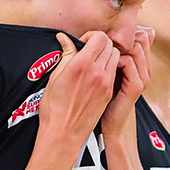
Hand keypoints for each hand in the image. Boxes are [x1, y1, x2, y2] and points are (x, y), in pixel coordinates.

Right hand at [38, 31, 117, 152]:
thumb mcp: (54, 77)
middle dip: (100, 44)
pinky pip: (114, 71)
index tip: (83, 43)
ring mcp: (105, 83)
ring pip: (116, 57)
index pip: (99, 37)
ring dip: (107, 55)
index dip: (91, 36)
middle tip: (89, 51)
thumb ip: (65, 55)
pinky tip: (97, 74)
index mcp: (81, 65)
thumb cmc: (54, 107)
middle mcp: (96, 72)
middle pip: (110, 45)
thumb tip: (64, 38)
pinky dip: (109, 67)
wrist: (63, 133)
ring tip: (94, 62)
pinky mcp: (108, 93)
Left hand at [99, 27, 152, 138]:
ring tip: (102, 52)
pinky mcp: (136, 86)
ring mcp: (143, 77)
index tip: (104, 36)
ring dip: (116, 46)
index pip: (142, 34)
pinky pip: (128, 62)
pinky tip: (103, 65)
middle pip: (141, 37)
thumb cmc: (103, 96)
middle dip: (121, 37)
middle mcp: (145, 68)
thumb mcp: (108, 71)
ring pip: (135, 47)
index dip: (125, 31)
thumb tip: (102, 35)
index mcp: (141, 63)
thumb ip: (110, 54)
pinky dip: (114, 59)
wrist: (107, 123)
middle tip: (103, 42)